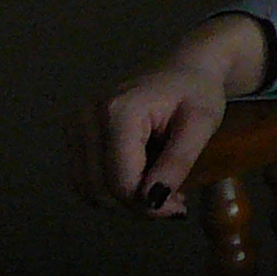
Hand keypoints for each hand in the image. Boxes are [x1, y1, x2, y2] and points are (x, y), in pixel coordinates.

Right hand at [66, 13, 271, 217]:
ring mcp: (75, 124)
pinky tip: (142, 178)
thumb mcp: (202, 124)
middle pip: (100, 188)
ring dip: (124, 199)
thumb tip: (152, 201)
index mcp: (119, 111)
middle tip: (174, 202)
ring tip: (161, 186)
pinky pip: (85, 178)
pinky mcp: (74, 133)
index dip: (147, 205)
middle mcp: (87, 117)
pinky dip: (111, 187)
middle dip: (137, 204)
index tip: (178, 209)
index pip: (120, 180)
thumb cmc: (198, 91)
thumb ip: (177, 162)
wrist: (185, 67)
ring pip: (89, 188)